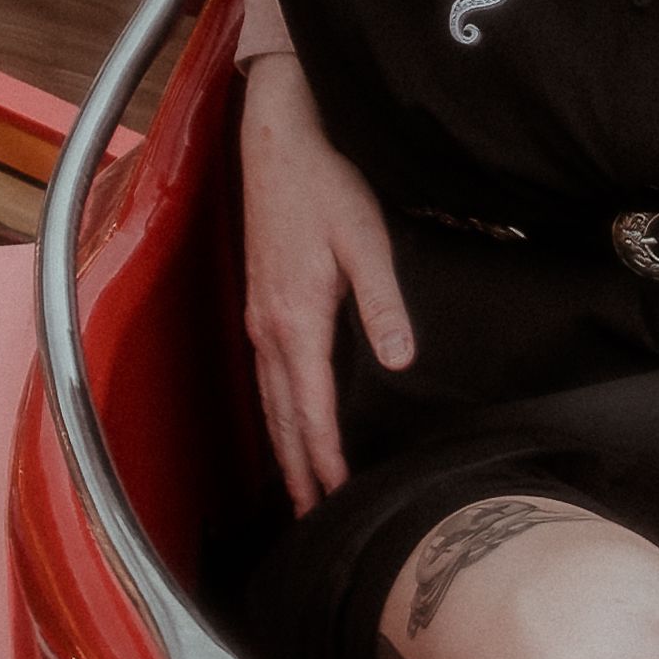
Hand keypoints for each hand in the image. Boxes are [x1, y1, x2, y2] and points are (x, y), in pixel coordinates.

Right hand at [236, 54, 412, 513]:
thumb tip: (399, 361)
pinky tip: (288, 421)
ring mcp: (259, 317)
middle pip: (283, 416)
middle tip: (314, 518)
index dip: (325, 457)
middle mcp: (269, 328)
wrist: (279, 141)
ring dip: (285, 446)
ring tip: (300, 487)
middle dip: (298, 469)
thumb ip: (383, 303)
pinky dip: (277, 412)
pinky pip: (267, 376)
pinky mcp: (261, 303)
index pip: (310, 409)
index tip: (339, 496)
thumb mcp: (367, 240)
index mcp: (295, 320)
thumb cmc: (326, 185)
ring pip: (270, 400)